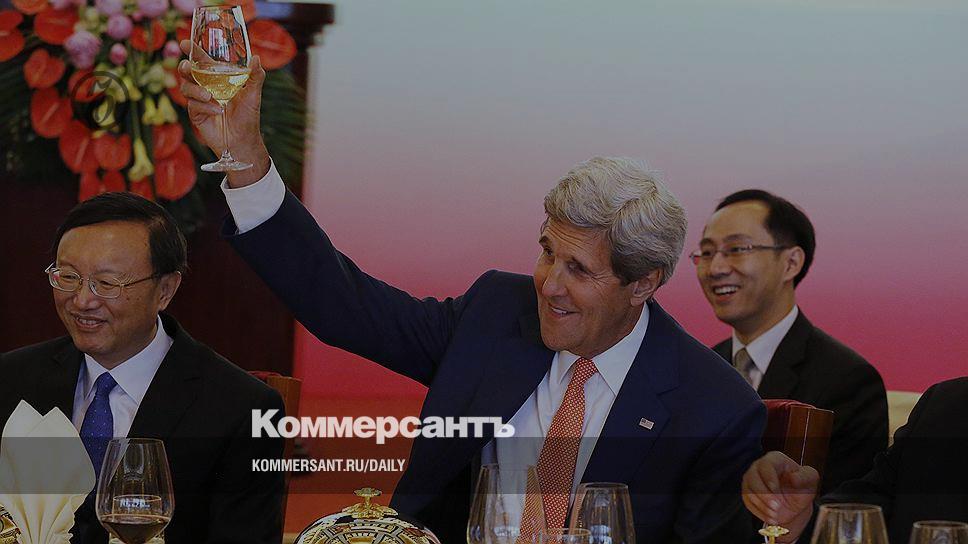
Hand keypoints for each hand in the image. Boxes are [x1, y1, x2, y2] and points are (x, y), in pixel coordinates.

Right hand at [178, 39, 270, 185]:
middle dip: (185, 67)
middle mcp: (205, 86)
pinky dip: (205, 107)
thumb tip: (256, 57)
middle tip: (188, 67)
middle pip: (187, 71)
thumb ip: (255, 76)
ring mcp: (198, 100)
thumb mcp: (254, 95)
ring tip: (210, 96)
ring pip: (186, 88)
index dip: (192, 50)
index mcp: (217, 78)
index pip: (202, 61)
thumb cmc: (249, 117)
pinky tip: (217, 111)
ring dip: (196, 90)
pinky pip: (193, 106)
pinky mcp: (196, 114)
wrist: (243, 140)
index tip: (185, 43)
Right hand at [742, 451, 819, 542]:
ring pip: (748, 491)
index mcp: (775, 459)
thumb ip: (805, 476)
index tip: (776, 490)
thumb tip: (793, 478)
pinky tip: (771, 517)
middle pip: (753, 478)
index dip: (769, 478)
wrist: (795, 502)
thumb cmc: (802, 487)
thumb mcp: (810, 480)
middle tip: (776, 507)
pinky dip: (759, 512)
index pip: (766, 465)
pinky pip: (748, 502)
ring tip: (776, 514)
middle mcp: (759, 467)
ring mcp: (751, 480)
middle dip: (764, 495)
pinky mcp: (747, 493)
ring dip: (762, 505)